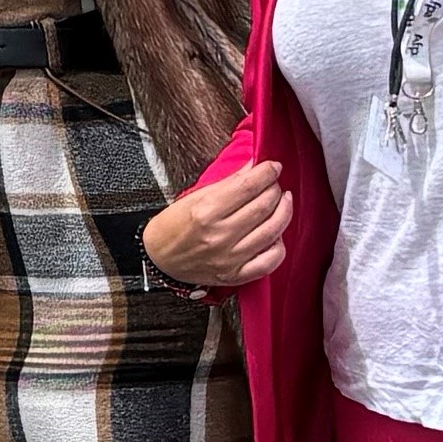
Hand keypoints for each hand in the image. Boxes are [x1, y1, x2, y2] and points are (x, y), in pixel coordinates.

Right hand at [144, 157, 293, 294]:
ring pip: (272, 231)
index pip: (248, 186)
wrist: (159, 259)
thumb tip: (253, 168)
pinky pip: (270, 262)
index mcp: (206, 212)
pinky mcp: (235, 275)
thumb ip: (227, 183)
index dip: (267, 172)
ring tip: (283, 202)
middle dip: (274, 189)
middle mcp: (219, 236)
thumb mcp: (194, 197)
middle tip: (274, 183)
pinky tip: (277, 235)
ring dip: (283, 211)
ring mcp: (229, 258)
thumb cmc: (172, 227)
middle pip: (263, 206)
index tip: (273, 167)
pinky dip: (279, 246)